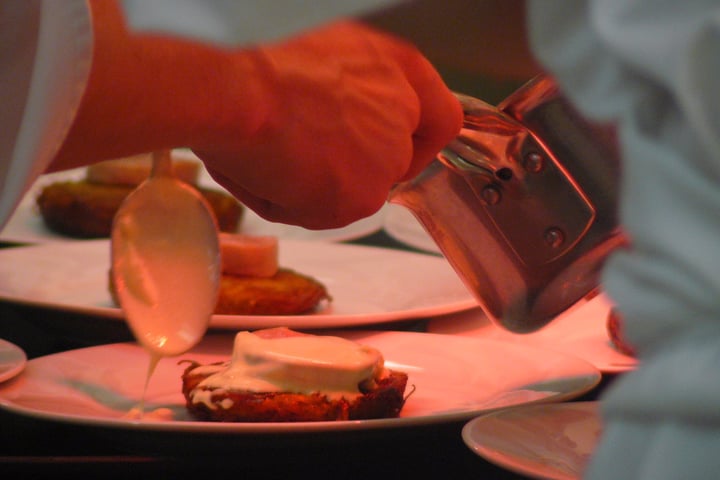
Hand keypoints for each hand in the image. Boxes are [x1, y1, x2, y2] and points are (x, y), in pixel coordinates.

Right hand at [195, 21, 461, 228]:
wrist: (235, 85)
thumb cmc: (258, 58)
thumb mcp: (320, 56)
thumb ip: (352, 90)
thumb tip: (336, 121)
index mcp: (397, 67)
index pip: (438, 116)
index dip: (416, 139)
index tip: (395, 148)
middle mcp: (402, 112)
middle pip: (392, 161)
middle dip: (351, 169)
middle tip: (304, 156)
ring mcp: (387, 158)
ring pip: (353, 191)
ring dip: (315, 187)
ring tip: (270, 157)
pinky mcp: (363, 197)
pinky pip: (324, 215)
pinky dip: (291, 205)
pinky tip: (264, 175)